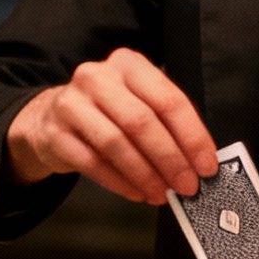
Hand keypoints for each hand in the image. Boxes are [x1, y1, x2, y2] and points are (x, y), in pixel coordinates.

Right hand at [5, 48, 218, 202]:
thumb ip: (166, 123)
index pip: (168, 99)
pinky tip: (136, 193)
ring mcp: (72, 103)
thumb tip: (199, 162)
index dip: (192, 136)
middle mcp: (98, 77)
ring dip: (145, 174)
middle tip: (187, 185)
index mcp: (128, 64)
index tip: (207, 166)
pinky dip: (119, 182)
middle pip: (142, 121)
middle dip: (170, 159)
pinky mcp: (55, 132)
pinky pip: (92, 162)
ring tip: (161, 194)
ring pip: (116, 143)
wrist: (51, 118)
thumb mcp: (136, 102)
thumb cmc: (107, 112)